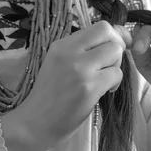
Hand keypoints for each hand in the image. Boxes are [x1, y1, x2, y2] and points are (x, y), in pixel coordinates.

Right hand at [10, 20, 129, 150]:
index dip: (113, 36)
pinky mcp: (89, 88)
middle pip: (109, 34)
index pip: (99, 26)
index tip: (111, 50)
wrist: (34, 124)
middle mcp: (70, 52)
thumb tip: (115, 38)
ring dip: (116, 67)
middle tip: (109, 65)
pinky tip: (104, 92)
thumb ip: (81, 51)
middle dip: (117, 48)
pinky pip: (116, 74)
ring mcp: (80, 69)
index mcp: (61, 44)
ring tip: (105, 81)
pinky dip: (115, 83)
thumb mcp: (58, 63)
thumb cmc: (48, 96)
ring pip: (116, 53)